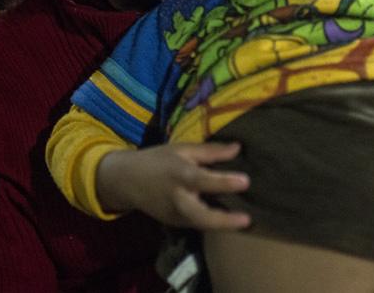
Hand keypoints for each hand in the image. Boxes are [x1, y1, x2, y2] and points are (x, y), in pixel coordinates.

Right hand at [96, 141, 250, 230]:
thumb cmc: (158, 160)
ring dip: (223, 226)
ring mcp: (175, 215)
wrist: (126, 181)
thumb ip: (210, 151)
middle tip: (247, 220)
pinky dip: (213, 224)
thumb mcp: (182, 149)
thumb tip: (238, 148)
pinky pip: (198, 224)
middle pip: (201, 216)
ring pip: (201, 225)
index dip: (224, 182)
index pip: (203, 180)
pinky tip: (231, 221)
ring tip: (245, 221)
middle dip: (224, 221)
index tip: (246, 181)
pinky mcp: (175, 224)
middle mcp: (178, 199)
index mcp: (180, 175)